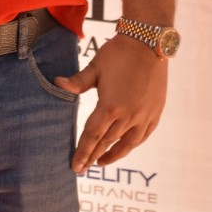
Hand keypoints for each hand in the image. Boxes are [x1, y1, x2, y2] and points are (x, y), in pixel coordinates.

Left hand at [54, 33, 166, 172]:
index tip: (75, 167)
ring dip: (114, 155)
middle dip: (93, 156)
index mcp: (110, 106)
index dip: (83, 152)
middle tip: (83, 168)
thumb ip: (78, 81)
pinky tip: (126, 147)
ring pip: (127, 144)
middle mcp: (128, 116)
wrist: (148, 43)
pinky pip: (143, 136)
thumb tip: (57, 83)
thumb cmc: (118, 53)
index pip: (92, 136)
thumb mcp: (95, 67)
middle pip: (107, 142)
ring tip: (102, 162)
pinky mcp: (155, 112)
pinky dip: (132, 144)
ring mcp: (144, 116)